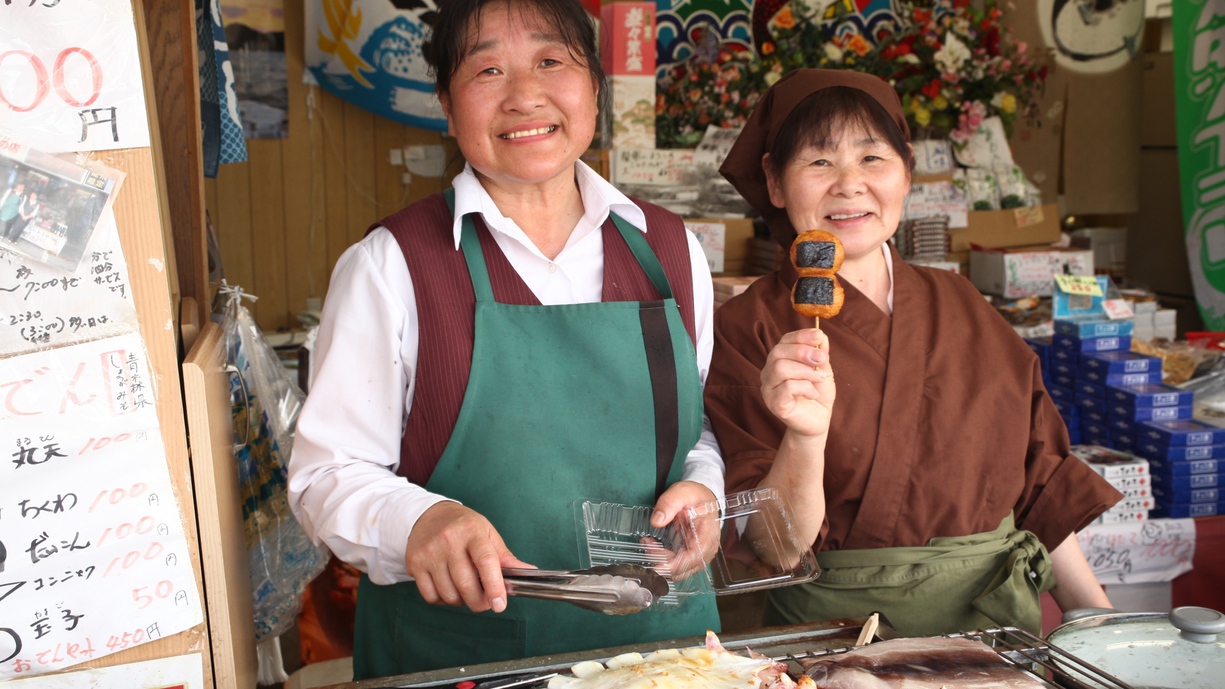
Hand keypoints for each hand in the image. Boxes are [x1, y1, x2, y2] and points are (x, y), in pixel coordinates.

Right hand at [404, 502, 532, 612]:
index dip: (494, 586)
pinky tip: (449, 588)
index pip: (486, 561)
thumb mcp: (487, 533)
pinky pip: (431, 597)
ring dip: (461, 601)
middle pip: (467, 584)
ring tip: (465, 589)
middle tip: (486, 601)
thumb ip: (505, 556)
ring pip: (449, 594)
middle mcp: (448, 540)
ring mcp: (429, 553)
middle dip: (479, 602)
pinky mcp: (415, 564)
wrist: (428, 515)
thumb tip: (528, 571)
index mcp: (472, 531)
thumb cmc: (463, 526)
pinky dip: (443, 600)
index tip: (500, 604)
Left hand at [651, 481, 720, 579]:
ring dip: (660, 561)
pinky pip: (676, 566)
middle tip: (646, 543)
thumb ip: (669, 504)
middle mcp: (706, 551)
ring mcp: (699, 556)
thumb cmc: (695, 496)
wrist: (703, 497)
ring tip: (648, 542)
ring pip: (678, 571)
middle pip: (683, 569)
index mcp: (707, 536)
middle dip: (661, 561)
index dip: (673, 564)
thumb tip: (656, 521)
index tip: (654, 558)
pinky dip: (663, 560)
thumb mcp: (682, 492)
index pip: (693, 559)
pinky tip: (654, 546)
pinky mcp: (691, 557)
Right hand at [761, 328, 834, 438]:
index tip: (818, 336)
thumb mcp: (823, 369)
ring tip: (820, 377)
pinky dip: (805, 387)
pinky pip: (787, 387)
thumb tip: (821, 335)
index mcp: (780, 360)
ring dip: (805, 370)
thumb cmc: (817, 393)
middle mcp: (769, 372)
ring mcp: (768, 388)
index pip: (784, 341)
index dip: (801, 336)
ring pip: (780, 368)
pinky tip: (813, 393)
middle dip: (802, 352)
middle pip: (777, 352)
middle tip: (822, 359)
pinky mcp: (773, 403)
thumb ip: (820, 353)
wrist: (818, 420)